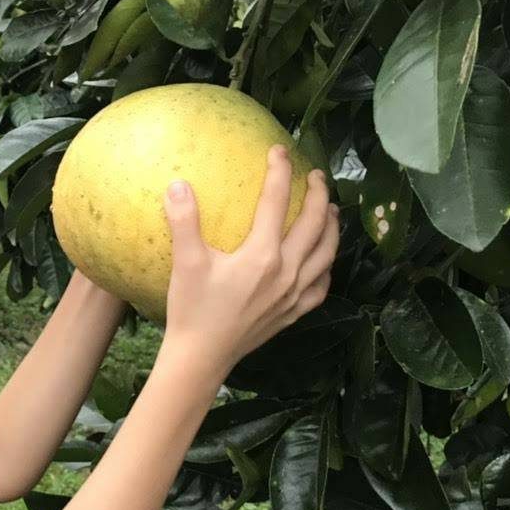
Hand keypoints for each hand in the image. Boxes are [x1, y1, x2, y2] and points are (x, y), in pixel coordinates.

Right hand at [161, 145, 337, 379]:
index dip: (281, 171)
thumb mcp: (185, 263)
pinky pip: (321, 286)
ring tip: (330, 210)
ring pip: (326, 253)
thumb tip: (178, 184)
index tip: (280, 151)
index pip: (277, 201)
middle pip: (314, 224)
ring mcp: (293, 294)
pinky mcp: (293, 313)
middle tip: (317, 176)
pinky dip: (327, 267)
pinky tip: (323, 260)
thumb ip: (184, 221)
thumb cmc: (192, 310)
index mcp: (262, 255)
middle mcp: (286, 271)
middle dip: (319, 194)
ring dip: (332, 227)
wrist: (202, 358)